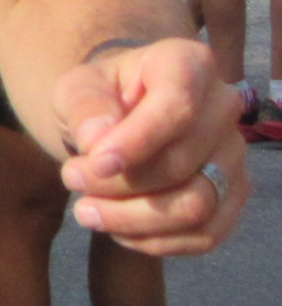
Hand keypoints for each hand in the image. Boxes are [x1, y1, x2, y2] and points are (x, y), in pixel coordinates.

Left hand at [54, 37, 246, 254]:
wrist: (120, 115)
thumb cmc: (100, 98)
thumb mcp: (76, 89)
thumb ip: (84, 108)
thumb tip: (99, 142)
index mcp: (188, 64)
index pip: (176, 108)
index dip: (136, 142)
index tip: (94, 164)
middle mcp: (223, 107)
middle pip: (180, 164)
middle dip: (117, 184)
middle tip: (71, 180)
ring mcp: (234, 155)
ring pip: (197, 206)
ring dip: (133, 220)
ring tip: (86, 211)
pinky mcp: (234, 195)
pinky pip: (205, 235)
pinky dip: (155, 242)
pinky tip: (118, 229)